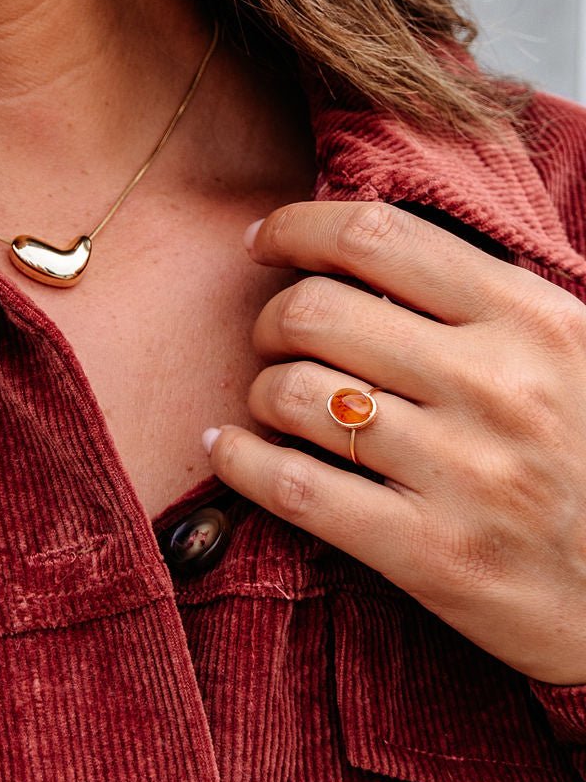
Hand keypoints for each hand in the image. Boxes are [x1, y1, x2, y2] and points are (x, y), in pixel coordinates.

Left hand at [201, 200, 585, 684]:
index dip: (299, 228)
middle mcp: (496, 386)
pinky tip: (230, 450)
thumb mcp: (571, 356)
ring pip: (294, 394)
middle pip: (318, 311)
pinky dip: (240, 460)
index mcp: (532, 320)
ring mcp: (462, 472)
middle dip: (271, 317)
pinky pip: (291, 487)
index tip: (266, 240)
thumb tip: (360, 244)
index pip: (378, 236)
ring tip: (271, 401)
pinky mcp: (428, 552)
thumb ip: (483, 303)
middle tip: (273, 337)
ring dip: (260, 390)